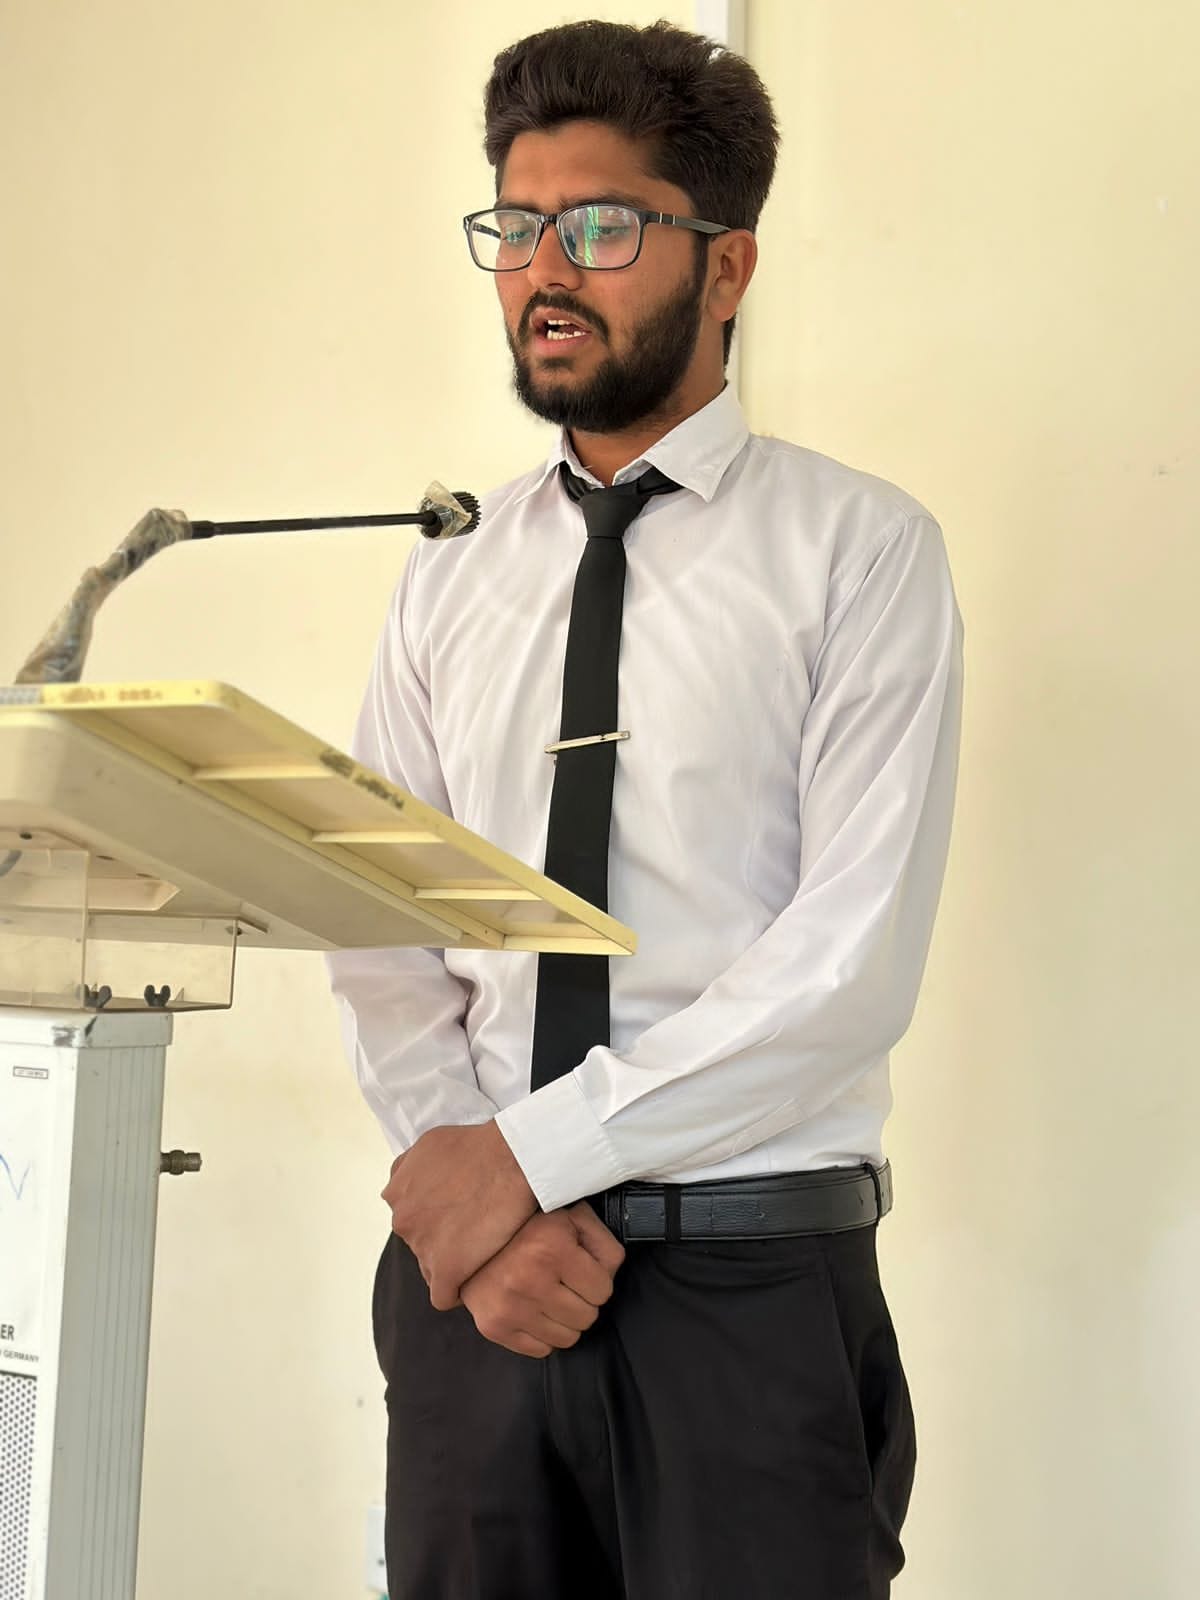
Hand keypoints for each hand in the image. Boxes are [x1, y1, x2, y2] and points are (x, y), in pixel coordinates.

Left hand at [382, 1121, 537, 1309]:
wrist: (511, 1160)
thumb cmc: (477, 1146)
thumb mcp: (429, 1142)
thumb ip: (409, 1167)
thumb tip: (402, 1184)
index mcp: (397, 1193)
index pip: (409, 1218)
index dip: (434, 1218)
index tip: (456, 1215)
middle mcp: (403, 1221)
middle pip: (420, 1243)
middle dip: (442, 1239)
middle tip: (473, 1230)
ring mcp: (422, 1247)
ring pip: (432, 1268)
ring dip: (454, 1262)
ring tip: (482, 1249)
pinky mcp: (446, 1270)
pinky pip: (443, 1296)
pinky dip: (458, 1290)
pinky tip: (476, 1276)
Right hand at [460, 1203, 625, 1357]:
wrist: (470, 1236)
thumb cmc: (531, 1226)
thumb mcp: (573, 1217)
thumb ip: (603, 1244)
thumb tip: (611, 1277)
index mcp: (551, 1246)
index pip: (603, 1290)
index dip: (596, 1279)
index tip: (580, 1268)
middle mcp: (528, 1279)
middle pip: (587, 1317)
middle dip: (582, 1301)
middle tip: (564, 1283)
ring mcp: (508, 1307)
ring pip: (567, 1339)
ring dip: (564, 1320)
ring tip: (548, 1295)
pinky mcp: (493, 1327)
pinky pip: (541, 1350)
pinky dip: (542, 1334)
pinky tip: (532, 1308)